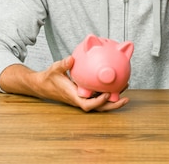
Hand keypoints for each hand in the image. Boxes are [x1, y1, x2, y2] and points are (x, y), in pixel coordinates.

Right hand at [0, 58, 128, 112]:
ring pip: (99, 103)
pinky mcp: (83, 95)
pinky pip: (97, 96)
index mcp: (73, 96)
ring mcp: (82, 98)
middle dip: (112, 106)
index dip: (98, 102)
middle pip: (98, 108)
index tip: (107, 95)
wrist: (42, 84)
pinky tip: (114, 83)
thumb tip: (72, 58)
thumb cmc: (49, 77)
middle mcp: (79, 99)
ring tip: (125, 88)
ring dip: (112, 99)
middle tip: (126, 98)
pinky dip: (107, 93)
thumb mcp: (55, 69)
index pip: (87, 104)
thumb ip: (63, 64)